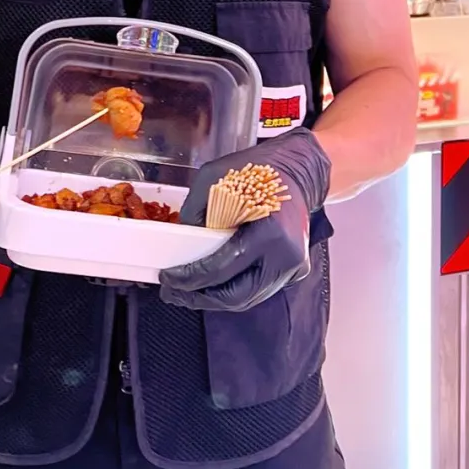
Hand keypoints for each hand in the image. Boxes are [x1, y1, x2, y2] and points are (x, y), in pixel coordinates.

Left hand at [159, 128, 330, 312]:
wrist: (300, 170)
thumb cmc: (260, 170)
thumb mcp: (215, 177)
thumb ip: (195, 210)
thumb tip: (182, 243)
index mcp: (270, 233)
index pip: (223, 269)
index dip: (191, 278)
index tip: (169, 278)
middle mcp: (286, 257)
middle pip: (236, 295)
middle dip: (200, 297)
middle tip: (174, 292)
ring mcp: (294, 268)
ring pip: (248, 298)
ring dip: (216, 298)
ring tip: (189, 291)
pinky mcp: (294, 272)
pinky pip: (258, 289)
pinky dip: (234, 290)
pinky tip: (214, 283)